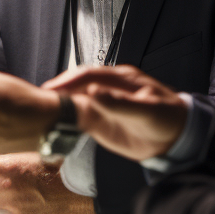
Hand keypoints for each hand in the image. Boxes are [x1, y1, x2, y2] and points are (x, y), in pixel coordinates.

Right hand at [43, 65, 188, 160]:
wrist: (176, 139)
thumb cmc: (167, 117)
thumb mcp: (147, 110)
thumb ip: (120, 103)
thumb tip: (93, 92)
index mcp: (120, 79)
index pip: (88, 74)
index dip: (69, 81)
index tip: (53, 90)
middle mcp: (107, 89)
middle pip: (75, 86)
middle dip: (57, 92)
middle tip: (38, 102)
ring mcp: (101, 105)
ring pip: (73, 102)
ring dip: (58, 107)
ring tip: (39, 114)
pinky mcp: (98, 122)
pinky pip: (77, 119)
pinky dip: (64, 122)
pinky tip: (52, 126)